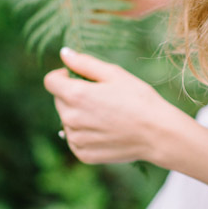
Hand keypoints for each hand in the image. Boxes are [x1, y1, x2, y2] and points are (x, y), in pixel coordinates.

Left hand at [45, 44, 172, 166]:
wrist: (156, 134)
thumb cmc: (137, 98)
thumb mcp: (113, 73)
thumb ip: (84, 62)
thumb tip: (63, 53)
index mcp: (76, 95)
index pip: (50, 81)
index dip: (63, 74)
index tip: (79, 75)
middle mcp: (71, 120)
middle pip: (59, 100)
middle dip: (72, 93)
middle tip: (100, 94)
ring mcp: (77, 140)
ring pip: (66, 120)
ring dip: (78, 113)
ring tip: (105, 113)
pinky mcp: (84, 155)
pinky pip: (75, 139)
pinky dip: (84, 132)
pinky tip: (104, 128)